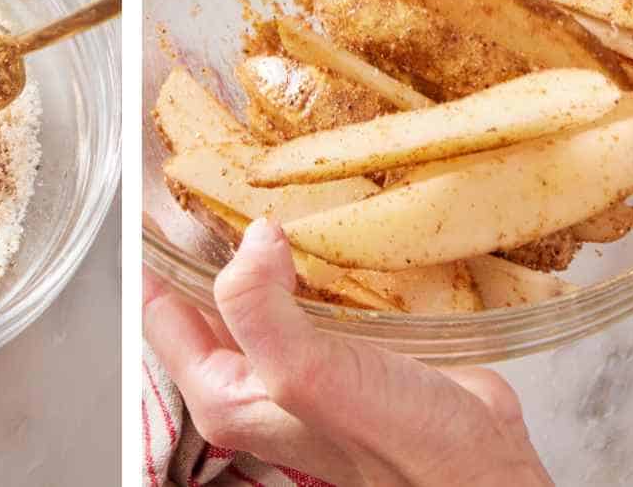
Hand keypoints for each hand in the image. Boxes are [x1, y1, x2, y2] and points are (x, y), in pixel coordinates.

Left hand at [144, 219, 553, 486]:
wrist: (479, 468)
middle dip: (207, 241)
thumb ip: (256, 306)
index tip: (154, 193)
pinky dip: (313, 254)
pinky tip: (323, 220)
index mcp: (224, 391)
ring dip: (262, 243)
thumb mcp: (305, 374)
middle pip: (207, 295)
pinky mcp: (347, 343)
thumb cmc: (395, 444)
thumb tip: (251, 236)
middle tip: (216, 174)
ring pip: (263, 286)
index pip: (160, 310)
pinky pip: (312, 287)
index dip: (152, 253)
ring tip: (262, 183)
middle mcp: (255, 376)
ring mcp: (300, 359)